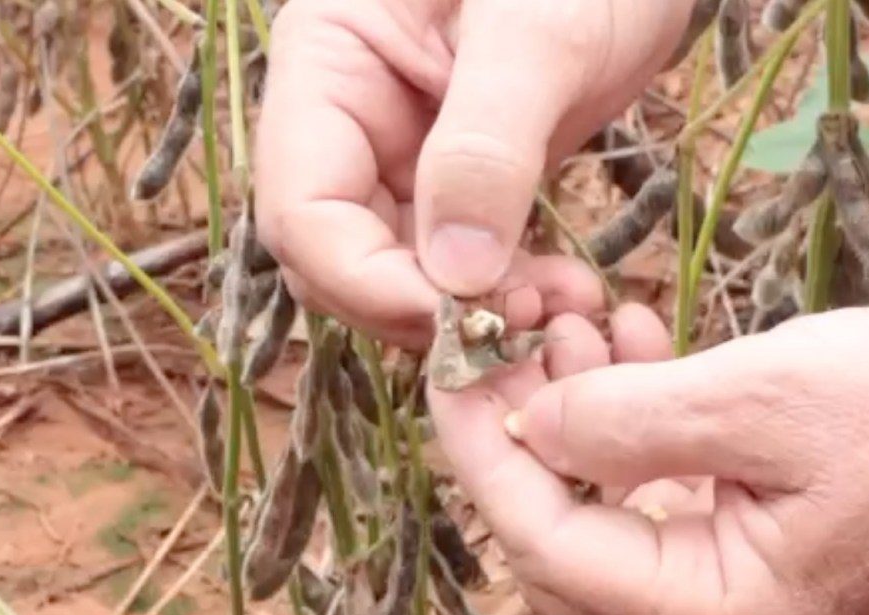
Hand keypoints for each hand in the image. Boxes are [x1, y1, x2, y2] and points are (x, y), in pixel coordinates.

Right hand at [252, 0, 692, 346]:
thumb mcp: (537, 35)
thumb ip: (486, 145)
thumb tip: (454, 276)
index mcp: (327, 62)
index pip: (302, 209)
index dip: (365, 281)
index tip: (456, 318)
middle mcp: (350, 119)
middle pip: (340, 259)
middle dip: (419, 308)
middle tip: (517, 325)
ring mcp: (408, 156)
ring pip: (404, 275)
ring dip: (472, 314)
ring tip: (560, 308)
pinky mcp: (470, 184)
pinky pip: (464, 266)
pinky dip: (506, 293)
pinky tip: (566, 295)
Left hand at [430, 308, 868, 614]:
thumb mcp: (766, 397)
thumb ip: (631, 421)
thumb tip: (524, 427)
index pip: (553, 551)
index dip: (484, 456)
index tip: (449, 365)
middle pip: (571, 551)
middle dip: (526, 440)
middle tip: (512, 337)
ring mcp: (756, 599)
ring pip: (616, 523)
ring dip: (583, 427)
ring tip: (580, 320)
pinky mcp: (779, 556)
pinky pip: (672, 505)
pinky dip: (642, 434)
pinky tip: (637, 346)